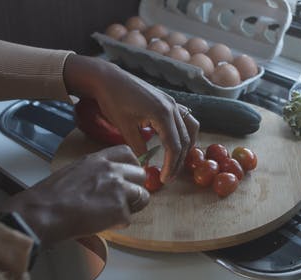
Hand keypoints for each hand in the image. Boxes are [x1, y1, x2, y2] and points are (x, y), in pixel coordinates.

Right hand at [0, 145, 148, 247]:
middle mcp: (112, 170)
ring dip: (131, 207)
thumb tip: (107, 181)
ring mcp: (119, 188)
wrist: (43, 212)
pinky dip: (118, 224)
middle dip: (135, 188)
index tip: (130, 175)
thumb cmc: (51, 196)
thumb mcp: (75, 170)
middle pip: (140, 175)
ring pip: (142, 196)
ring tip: (111, 214)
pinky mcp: (120, 209)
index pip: (127, 152)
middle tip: (122, 200)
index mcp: (99, 159)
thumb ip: (95, 172)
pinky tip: (101, 223)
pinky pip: (128, 218)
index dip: (132, 165)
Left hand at [63, 54, 198, 182]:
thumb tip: (146, 165)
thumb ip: (138, 147)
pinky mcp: (169, 101)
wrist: (109, 79)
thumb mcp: (124, 127)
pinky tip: (179, 142)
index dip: (170, 165)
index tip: (164, 179)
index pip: (173, 146)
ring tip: (177, 161)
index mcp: (163, 114)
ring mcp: (173, 103)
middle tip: (169, 177)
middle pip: (184, 140)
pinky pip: (186, 119)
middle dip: (178, 161)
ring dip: (187, 146)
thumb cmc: (114, 101)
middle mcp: (173, 108)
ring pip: (190, 129)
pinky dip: (186, 133)